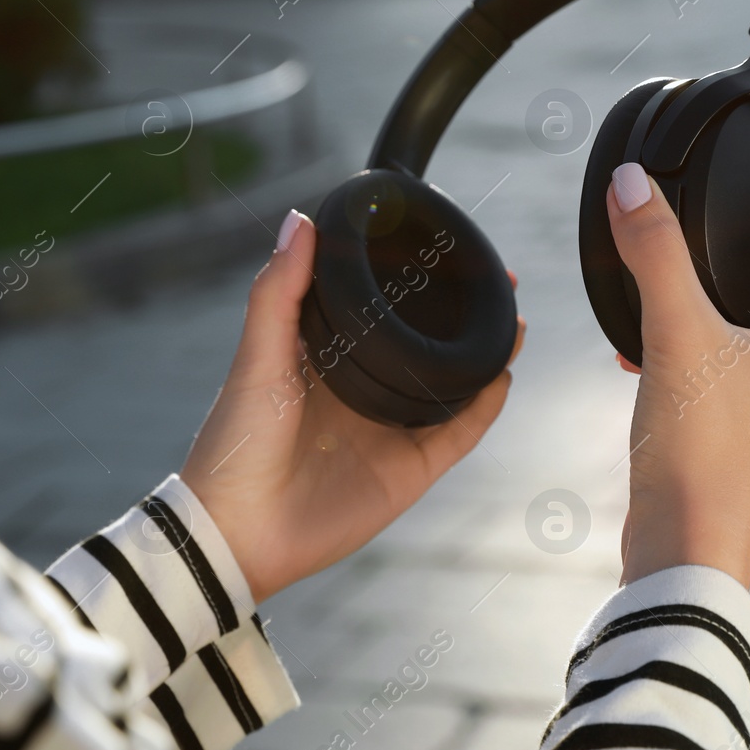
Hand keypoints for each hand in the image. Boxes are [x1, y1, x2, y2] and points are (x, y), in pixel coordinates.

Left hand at [181, 210, 523, 601]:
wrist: (238, 530)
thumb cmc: (235, 443)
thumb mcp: (257, 356)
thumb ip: (279, 292)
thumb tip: (301, 219)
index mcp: (325, 358)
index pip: (380, 309)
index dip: (414, 279)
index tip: (445, 246)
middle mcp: (362, 390)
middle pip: (425, 343)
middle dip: (462, 313)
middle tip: (498, 280)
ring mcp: (389, 431)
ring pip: (451, 385)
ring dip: (485, 355)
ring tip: (514, 320)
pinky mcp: (408, 471)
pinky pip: (457, 434)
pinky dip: (484, 406)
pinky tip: (502, 375)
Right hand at [606, 162, 749, 587]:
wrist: (686, 549)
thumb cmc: (696, 449)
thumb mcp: (672, 333)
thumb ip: (655, 252)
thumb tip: (632, 183)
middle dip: (743, 282)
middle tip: (703, 255)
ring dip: (715, 332)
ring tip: (662, 319)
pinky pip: (734, 398)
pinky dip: (700, 375)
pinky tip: (653, 376)